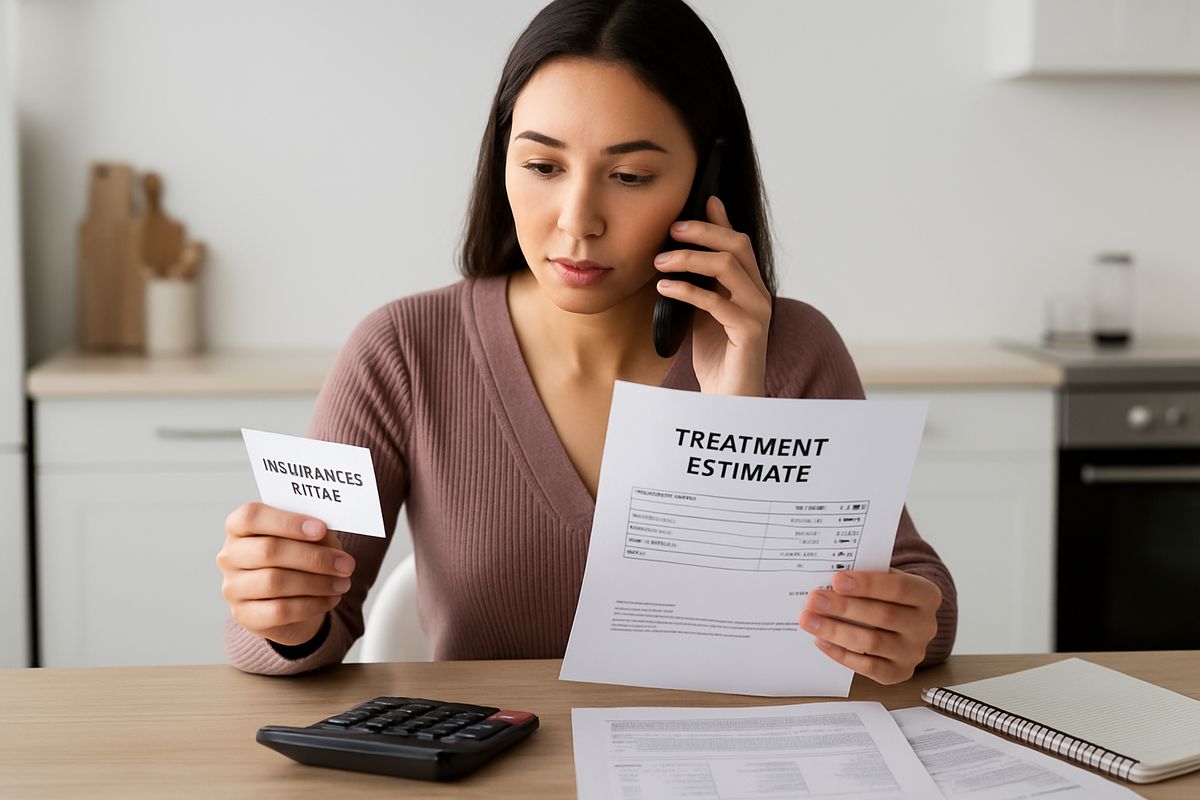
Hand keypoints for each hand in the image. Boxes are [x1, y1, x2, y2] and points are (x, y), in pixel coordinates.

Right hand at [216, 502, 355, 645]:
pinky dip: (311, 604)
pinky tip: (330, 599)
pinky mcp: (244, 615)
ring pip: (274, 582)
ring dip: (317, 583)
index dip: (287, 522)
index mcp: (239, 527)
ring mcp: (233, 588)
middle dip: (313, 557)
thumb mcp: (307, 538)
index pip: (251, 516)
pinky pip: (279, 611)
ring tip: (343, 582)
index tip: (321, 529)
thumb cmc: (296, 557)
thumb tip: (326, 535)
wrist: (288, 597)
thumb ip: (314, 532)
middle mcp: (230, 556)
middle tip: (346, 564)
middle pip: (268, 551)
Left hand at [654, 195, 771, 396]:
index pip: (738, 242)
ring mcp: (757, 311)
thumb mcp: (703, 309)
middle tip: (671, 230)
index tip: (698, 201)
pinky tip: (664, 289)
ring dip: (688, 259)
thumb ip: (699, 281)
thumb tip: (680, 252)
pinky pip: (716, 301)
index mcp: (750, 286)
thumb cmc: (716, 355)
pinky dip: (687, 290)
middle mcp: (759, 293)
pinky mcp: (749, 331)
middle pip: (736, 245)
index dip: (720, 220)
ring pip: (727, 267)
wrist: (727, 396)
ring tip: (659, 263)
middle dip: (702, 232)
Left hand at [799, 568, 941, 684]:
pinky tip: (820, 641)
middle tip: (813, 600)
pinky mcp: (898, 673)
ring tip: (809, 619)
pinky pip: (867, 667)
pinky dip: (841, 654)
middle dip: (844, 607)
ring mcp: (913, 653)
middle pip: (883, 616)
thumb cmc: (886, 594)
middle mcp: (925, 626)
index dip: (867, 584)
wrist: (903, 622)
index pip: (898, 588)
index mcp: (926, 595)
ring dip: (835, 631)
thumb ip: (865, 574)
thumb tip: (829, 575)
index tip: (836, 579)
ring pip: (872, 643)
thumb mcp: (884, 577)